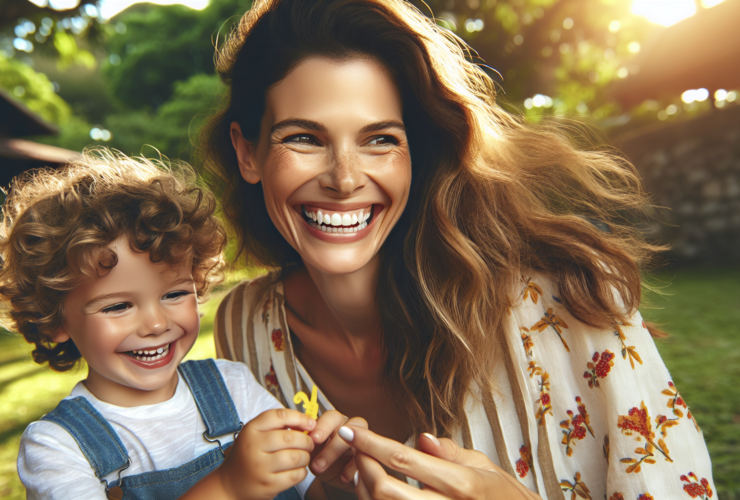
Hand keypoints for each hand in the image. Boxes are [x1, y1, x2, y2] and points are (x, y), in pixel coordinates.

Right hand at [218, 408, 316, 499]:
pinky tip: (298, 469)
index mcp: (251, 430)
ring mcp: (260, 468)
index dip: (300, 418)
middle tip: (309, 444)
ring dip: (306, 457)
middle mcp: (253, 447)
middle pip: (291, 438)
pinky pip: (295, 475)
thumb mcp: (256, 434)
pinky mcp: (267, 485)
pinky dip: (302, 472)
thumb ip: (278, 426)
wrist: (230, 484)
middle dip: (307, 440)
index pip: (279, 416)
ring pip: (296, 457)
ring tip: (304, 457)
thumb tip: (309, 422)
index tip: (311, 423)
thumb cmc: (249, 454)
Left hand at [307, 410, 368, 493]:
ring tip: (323, 471)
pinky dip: (352, 469)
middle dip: (332, 445)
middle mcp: (350, 427)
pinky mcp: (368, 456)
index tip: (313, 439)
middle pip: (347, 427)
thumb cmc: (321, 459)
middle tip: (318, 462)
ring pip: (358, 441)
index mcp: (335, 422)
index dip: (323, 426)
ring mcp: (362, 441)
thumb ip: (308, 442)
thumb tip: (296, 438)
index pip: (331, 416)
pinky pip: (364, 459)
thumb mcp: (312, 451)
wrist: (336, 477)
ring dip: (339, 457)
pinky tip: (342, 478)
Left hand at [339, 425, 541, 499]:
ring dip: (365, 487)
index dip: (372, 444)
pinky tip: (374, 489)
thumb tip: (421, 437)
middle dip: (363, 466)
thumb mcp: (483, 465)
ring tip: (363, 467)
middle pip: (386, 490)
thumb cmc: (500, 494)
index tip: (352, 432)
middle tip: (355, 448)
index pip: (404, 459)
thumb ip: (450, 452)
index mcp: (461, 483)